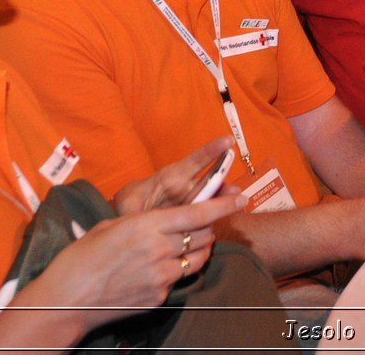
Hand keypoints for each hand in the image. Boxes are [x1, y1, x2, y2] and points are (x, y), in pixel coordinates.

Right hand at [35, 193, 244, 329]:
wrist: (65, 301)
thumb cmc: (80, 258)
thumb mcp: (111, 226)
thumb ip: (144, 221)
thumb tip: (164, 219)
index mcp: (148, 225)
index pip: (199, 213)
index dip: (224, 204)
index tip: (242, 198)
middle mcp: (160, 250)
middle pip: (204, 235)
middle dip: (207, 228)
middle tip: (201, 226)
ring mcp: (162, 276)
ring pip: (198, 259)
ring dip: (198, 250)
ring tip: (184, 247)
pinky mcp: (159, 296)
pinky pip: (179, 279)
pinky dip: (176, 272)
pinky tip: (157, 271)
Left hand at [115, 137, 233, 213]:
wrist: (131, 216)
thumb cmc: (131, 202)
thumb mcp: (128, 204)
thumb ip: (134, 212)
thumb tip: (136, 219)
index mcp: (171, 177)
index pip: (195, 160)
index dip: (212, 150)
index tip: (228, 141)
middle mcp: (186, 188)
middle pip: (209, 183)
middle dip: (224, 186)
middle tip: (236, 191)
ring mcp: (191, 202)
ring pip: (210, 200)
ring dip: (224, 202)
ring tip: (236, 204)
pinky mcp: (192, 216)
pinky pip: (205, 216)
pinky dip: (214, 218)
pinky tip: (218, 223)